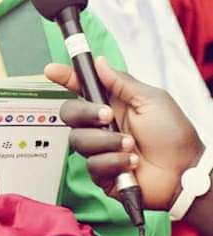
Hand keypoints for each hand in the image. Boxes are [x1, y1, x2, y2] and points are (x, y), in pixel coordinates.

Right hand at [44, 56, 202, 210]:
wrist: (184, 170)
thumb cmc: (173, 134)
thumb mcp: (151, 100)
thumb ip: (121, 82)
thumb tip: (99, 62)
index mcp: (112, 104)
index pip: (81, 88)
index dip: (65, 78)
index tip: (51, 70)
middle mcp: (101, 126)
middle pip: (69, 114)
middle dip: (85, 113)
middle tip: (107, 116)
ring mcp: (100, 150)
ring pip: (79, 141)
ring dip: (107, 142)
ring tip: (131, 146)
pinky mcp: (102, 173)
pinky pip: (93, 164)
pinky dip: (114, 162)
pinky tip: (132, 164)